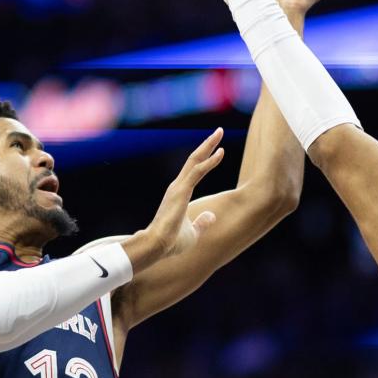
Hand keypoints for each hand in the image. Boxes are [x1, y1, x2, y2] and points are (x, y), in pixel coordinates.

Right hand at [122, 128, 223, 270]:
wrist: (157, 247)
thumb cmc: (171, 243)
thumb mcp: (192, 232)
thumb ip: (201, 222)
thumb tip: (211, 216)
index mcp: (179, 194)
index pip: (195, 170)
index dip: (207, 158)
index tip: (218, 149)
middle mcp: (178, 187)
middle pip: (195, 159)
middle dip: (208, 144)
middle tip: (219, 131)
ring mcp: (178, 188)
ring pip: (195, 160)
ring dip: (209, 145)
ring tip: (219, 131)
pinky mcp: (181, 192)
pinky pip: (197, 172)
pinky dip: (209, 162)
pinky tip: (220, 153)